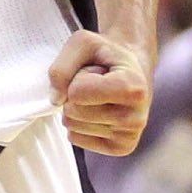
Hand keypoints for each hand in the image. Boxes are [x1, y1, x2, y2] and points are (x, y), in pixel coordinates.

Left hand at [48, 31, 151, 155]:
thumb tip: (55, 100)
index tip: (98, 71)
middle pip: (73, 112)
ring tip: (100, 96)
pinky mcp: (119, 149)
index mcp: (133, 87)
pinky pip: (75, 138)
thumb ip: (62, 66)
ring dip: (78, 107)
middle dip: (75, 94)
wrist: (133, 71)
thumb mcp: (83, 43)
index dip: (78, 77)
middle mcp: (136, 118)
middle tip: (97, 84)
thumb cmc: (107, 55)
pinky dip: (79, 122)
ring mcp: (129, 137)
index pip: (77, 92)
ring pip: (72, 126)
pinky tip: (100, 110)